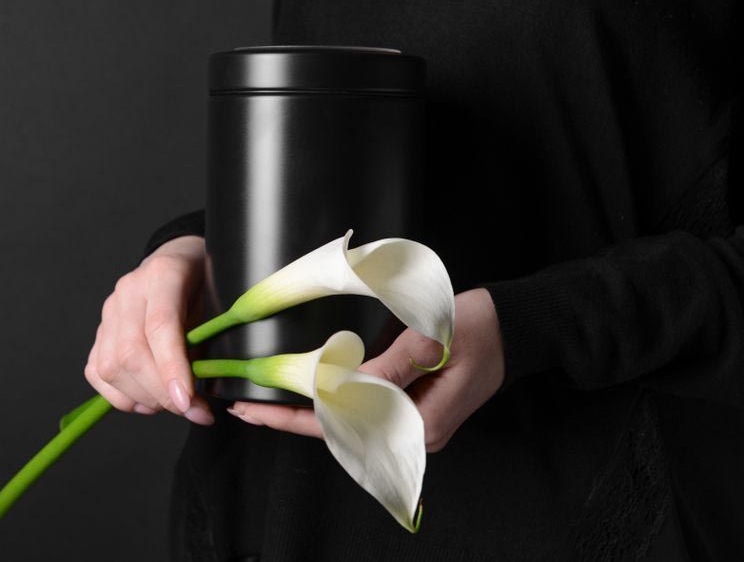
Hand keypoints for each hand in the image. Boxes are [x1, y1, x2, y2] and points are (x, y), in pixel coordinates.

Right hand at [85, 235, 214, 424]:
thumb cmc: (202, 283)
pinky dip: (120, 396)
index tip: (187, 401)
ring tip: (171, 404)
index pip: (160, 327)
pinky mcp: (100, 330)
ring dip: (142, 398)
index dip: (171, 369)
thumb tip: (200, 393)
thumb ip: (207, 340)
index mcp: (163, 275)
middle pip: (131, 353)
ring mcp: (109, 311)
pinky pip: (96, 372)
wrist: (177, 260)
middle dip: (160, 393)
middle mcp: (129, 291)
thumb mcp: (217, 302)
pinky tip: (146, 401)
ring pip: (110, 367)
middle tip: (191, 409)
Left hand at [227, 288, 504, 450]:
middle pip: (339, 433)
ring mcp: (414, 423)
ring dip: (304, 415)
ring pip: (346, 426)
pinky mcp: (412, 408)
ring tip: (262, 403)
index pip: (344, 426)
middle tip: (243, 408)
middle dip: (289, 420)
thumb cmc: (479, 327)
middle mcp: (415, 433)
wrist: (517, 325)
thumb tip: (339, 387)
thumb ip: (387, 368)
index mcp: (421, 423)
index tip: (257, 410)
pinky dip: (329, 405)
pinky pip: (361, 413)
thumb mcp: (432, 340)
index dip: (294, 418)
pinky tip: (304, 395)